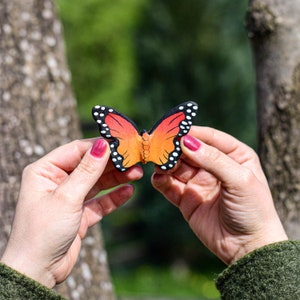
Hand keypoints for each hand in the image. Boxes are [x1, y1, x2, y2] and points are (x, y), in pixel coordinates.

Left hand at [1, 139, 142, 287]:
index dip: (99, 146)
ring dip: (116, 178)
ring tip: (137, 174)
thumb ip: (87, 170)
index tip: (121, 143)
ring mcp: (69, 198)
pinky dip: (114, 197)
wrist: (38, 271)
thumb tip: (103, 145)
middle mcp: (57, 181)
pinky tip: (128, 191)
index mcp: (45, 171)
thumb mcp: (67, 196)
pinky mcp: (79, 214)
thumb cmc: (43, 231)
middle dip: (112, 164)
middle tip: (134, 160)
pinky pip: (100, 201)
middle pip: (89, 166)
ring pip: (97, 183)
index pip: (76, 150)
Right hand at [152, 126, 287, 264]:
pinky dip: (161, 181)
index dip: (191, 132)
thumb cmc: (253, 210)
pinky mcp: (187, 199)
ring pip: (177, 166)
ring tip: (158, 163)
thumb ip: (213, 159)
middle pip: (189, 150)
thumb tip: (186, 141)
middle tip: (159, 146)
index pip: (209, 137)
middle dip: (174, 148)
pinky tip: (158, 179)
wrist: (248, 248)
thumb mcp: (240, 180)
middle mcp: (214, 166)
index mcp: (234, 155)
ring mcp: (199, 182)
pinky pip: (170, 186)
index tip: (173, 129)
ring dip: (165, 163)